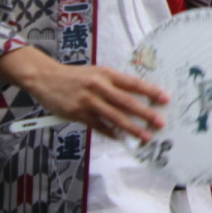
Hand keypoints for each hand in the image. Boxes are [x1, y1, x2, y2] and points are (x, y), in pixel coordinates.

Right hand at [0, 47, 167, 142]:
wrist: (46, 77)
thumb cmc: (76, 76)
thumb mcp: (97, 73)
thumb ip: (115, 84)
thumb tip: (137, 97)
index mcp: (106, 74)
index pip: (133, 83)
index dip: (150, 91)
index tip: (165, 98)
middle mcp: (99, 86)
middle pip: (126, 102)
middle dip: (145, 113)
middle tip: (159, 121)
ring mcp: (88, 101)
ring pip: (114, 117)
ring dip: (131, 128)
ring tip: (144, 136)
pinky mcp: (78, 113)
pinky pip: (98, 126)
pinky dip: (110, 133)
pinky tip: (121, 139)